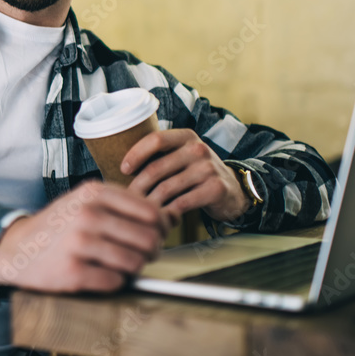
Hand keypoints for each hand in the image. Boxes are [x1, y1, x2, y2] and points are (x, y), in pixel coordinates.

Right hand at [0, 182, 175, 292]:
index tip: (154, 235)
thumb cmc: (59, 226)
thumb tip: (174, 217)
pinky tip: (102, 274)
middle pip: (148, 239)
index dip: (160, 228)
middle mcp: (87, 214)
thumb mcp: (88, 202)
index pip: (152, 212)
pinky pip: (115, 282)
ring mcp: (78, 243)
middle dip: (151, 251)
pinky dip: (115, 282)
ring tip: (121, 265)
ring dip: (134, 269)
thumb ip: (128, 206)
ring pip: (135, 262)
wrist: (16, 248)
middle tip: (141, 255)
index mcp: (94, 192)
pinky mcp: (72, 272)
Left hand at [120, 129, 250, 221]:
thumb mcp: (182, 156)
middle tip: (126, 200)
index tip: (123, 169)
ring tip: (139, 212)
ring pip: (167, 188)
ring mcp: (208, 168)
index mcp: (186, 136)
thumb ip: (160, 156)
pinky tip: (161, 218)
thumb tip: (120, 167)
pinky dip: (167, 213)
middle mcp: (198, 148)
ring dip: (149, 203)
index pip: (155, 139)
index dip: (136, 154)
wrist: (233, 190)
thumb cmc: (197, 174)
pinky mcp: (215, 189)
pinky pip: (182, 203)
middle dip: (137, 187)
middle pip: (156, 168)